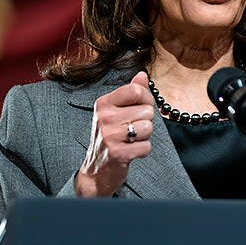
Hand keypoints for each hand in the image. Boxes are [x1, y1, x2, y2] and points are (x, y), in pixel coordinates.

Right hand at [75, 71, 154, 196]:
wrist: (96, 169)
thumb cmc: (110, 136)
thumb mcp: (115, 112)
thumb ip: (130, 92)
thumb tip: (142, 75)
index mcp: (104, 103)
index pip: (136, 91)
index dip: (147, 99)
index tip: (142, 107)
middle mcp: (104, 117)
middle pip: (147, 111)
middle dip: (146, 122)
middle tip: (132, 130)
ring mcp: (109, 136)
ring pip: (148, 128)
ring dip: (145, 137)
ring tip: (131, 140)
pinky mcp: (118, 153)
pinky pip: (147, 146)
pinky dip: (143, 151)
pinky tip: (131, 151)